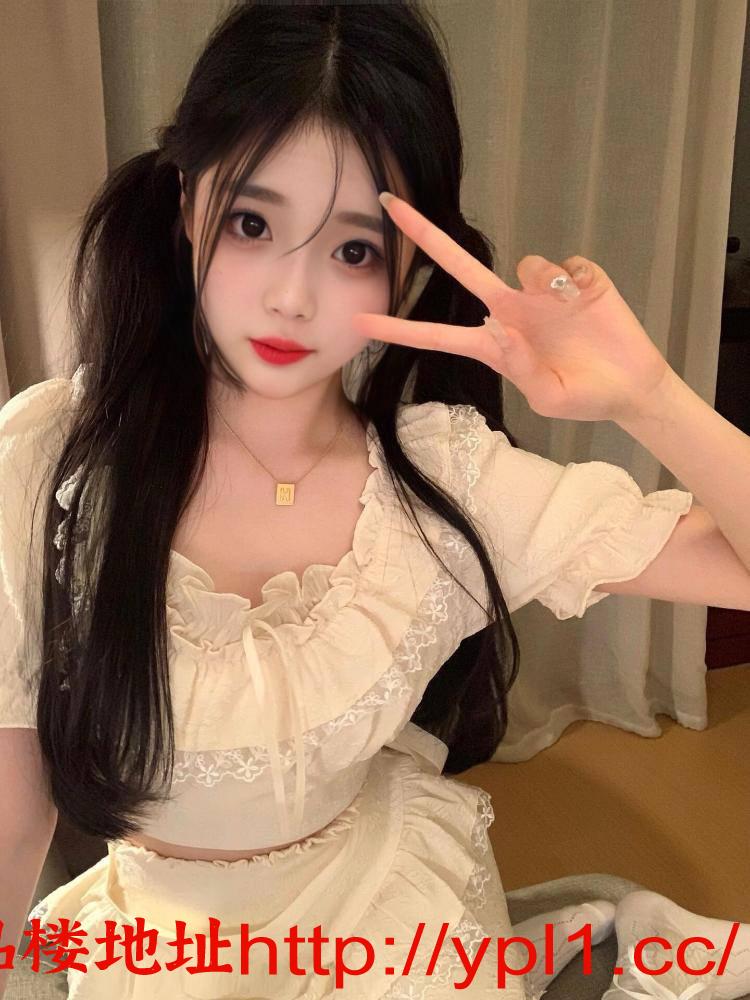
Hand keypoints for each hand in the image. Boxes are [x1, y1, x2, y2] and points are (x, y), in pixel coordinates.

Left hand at [351, 192, 672, 422]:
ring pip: (527, 264)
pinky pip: (568, 266)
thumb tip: (499, 326)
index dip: (399, 329)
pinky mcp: (576, 279)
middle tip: (388, 203)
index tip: (359, 321)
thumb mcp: (548, 398)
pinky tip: (589, 302)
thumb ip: (519, 366)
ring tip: (568, 312)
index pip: (437, 335)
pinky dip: (577, 282)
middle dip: (425, 235)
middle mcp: (509, 310)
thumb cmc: (583, 397)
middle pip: (459, 266)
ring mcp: (541, 292)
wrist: (631, 386)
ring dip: (542, 283)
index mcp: (494, 344)